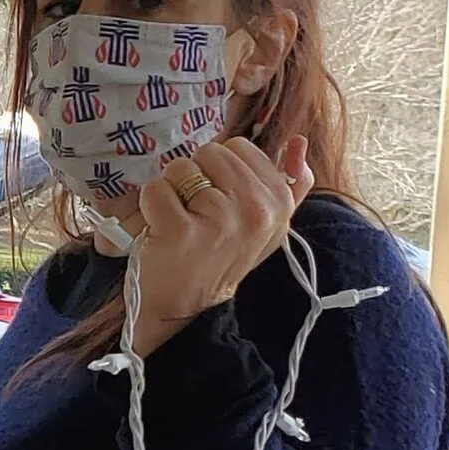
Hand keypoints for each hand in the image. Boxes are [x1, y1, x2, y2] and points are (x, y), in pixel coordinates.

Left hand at [120, 134, 310, 356]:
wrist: (185, 307)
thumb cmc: (221, 259)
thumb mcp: (268, 226)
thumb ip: (291, 184)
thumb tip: (298, 141)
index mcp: (279, 201)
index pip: (237, 147)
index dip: (219, 171)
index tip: (220, 202)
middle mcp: (255, 209)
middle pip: (208, 153)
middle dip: (195, 178)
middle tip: (196, 214)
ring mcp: (219, 220)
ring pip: (180, 169)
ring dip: (172, 192)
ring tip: (180, 222)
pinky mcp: (180, 231)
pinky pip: (155, 189)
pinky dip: (150, 206)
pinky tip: (160, 230)